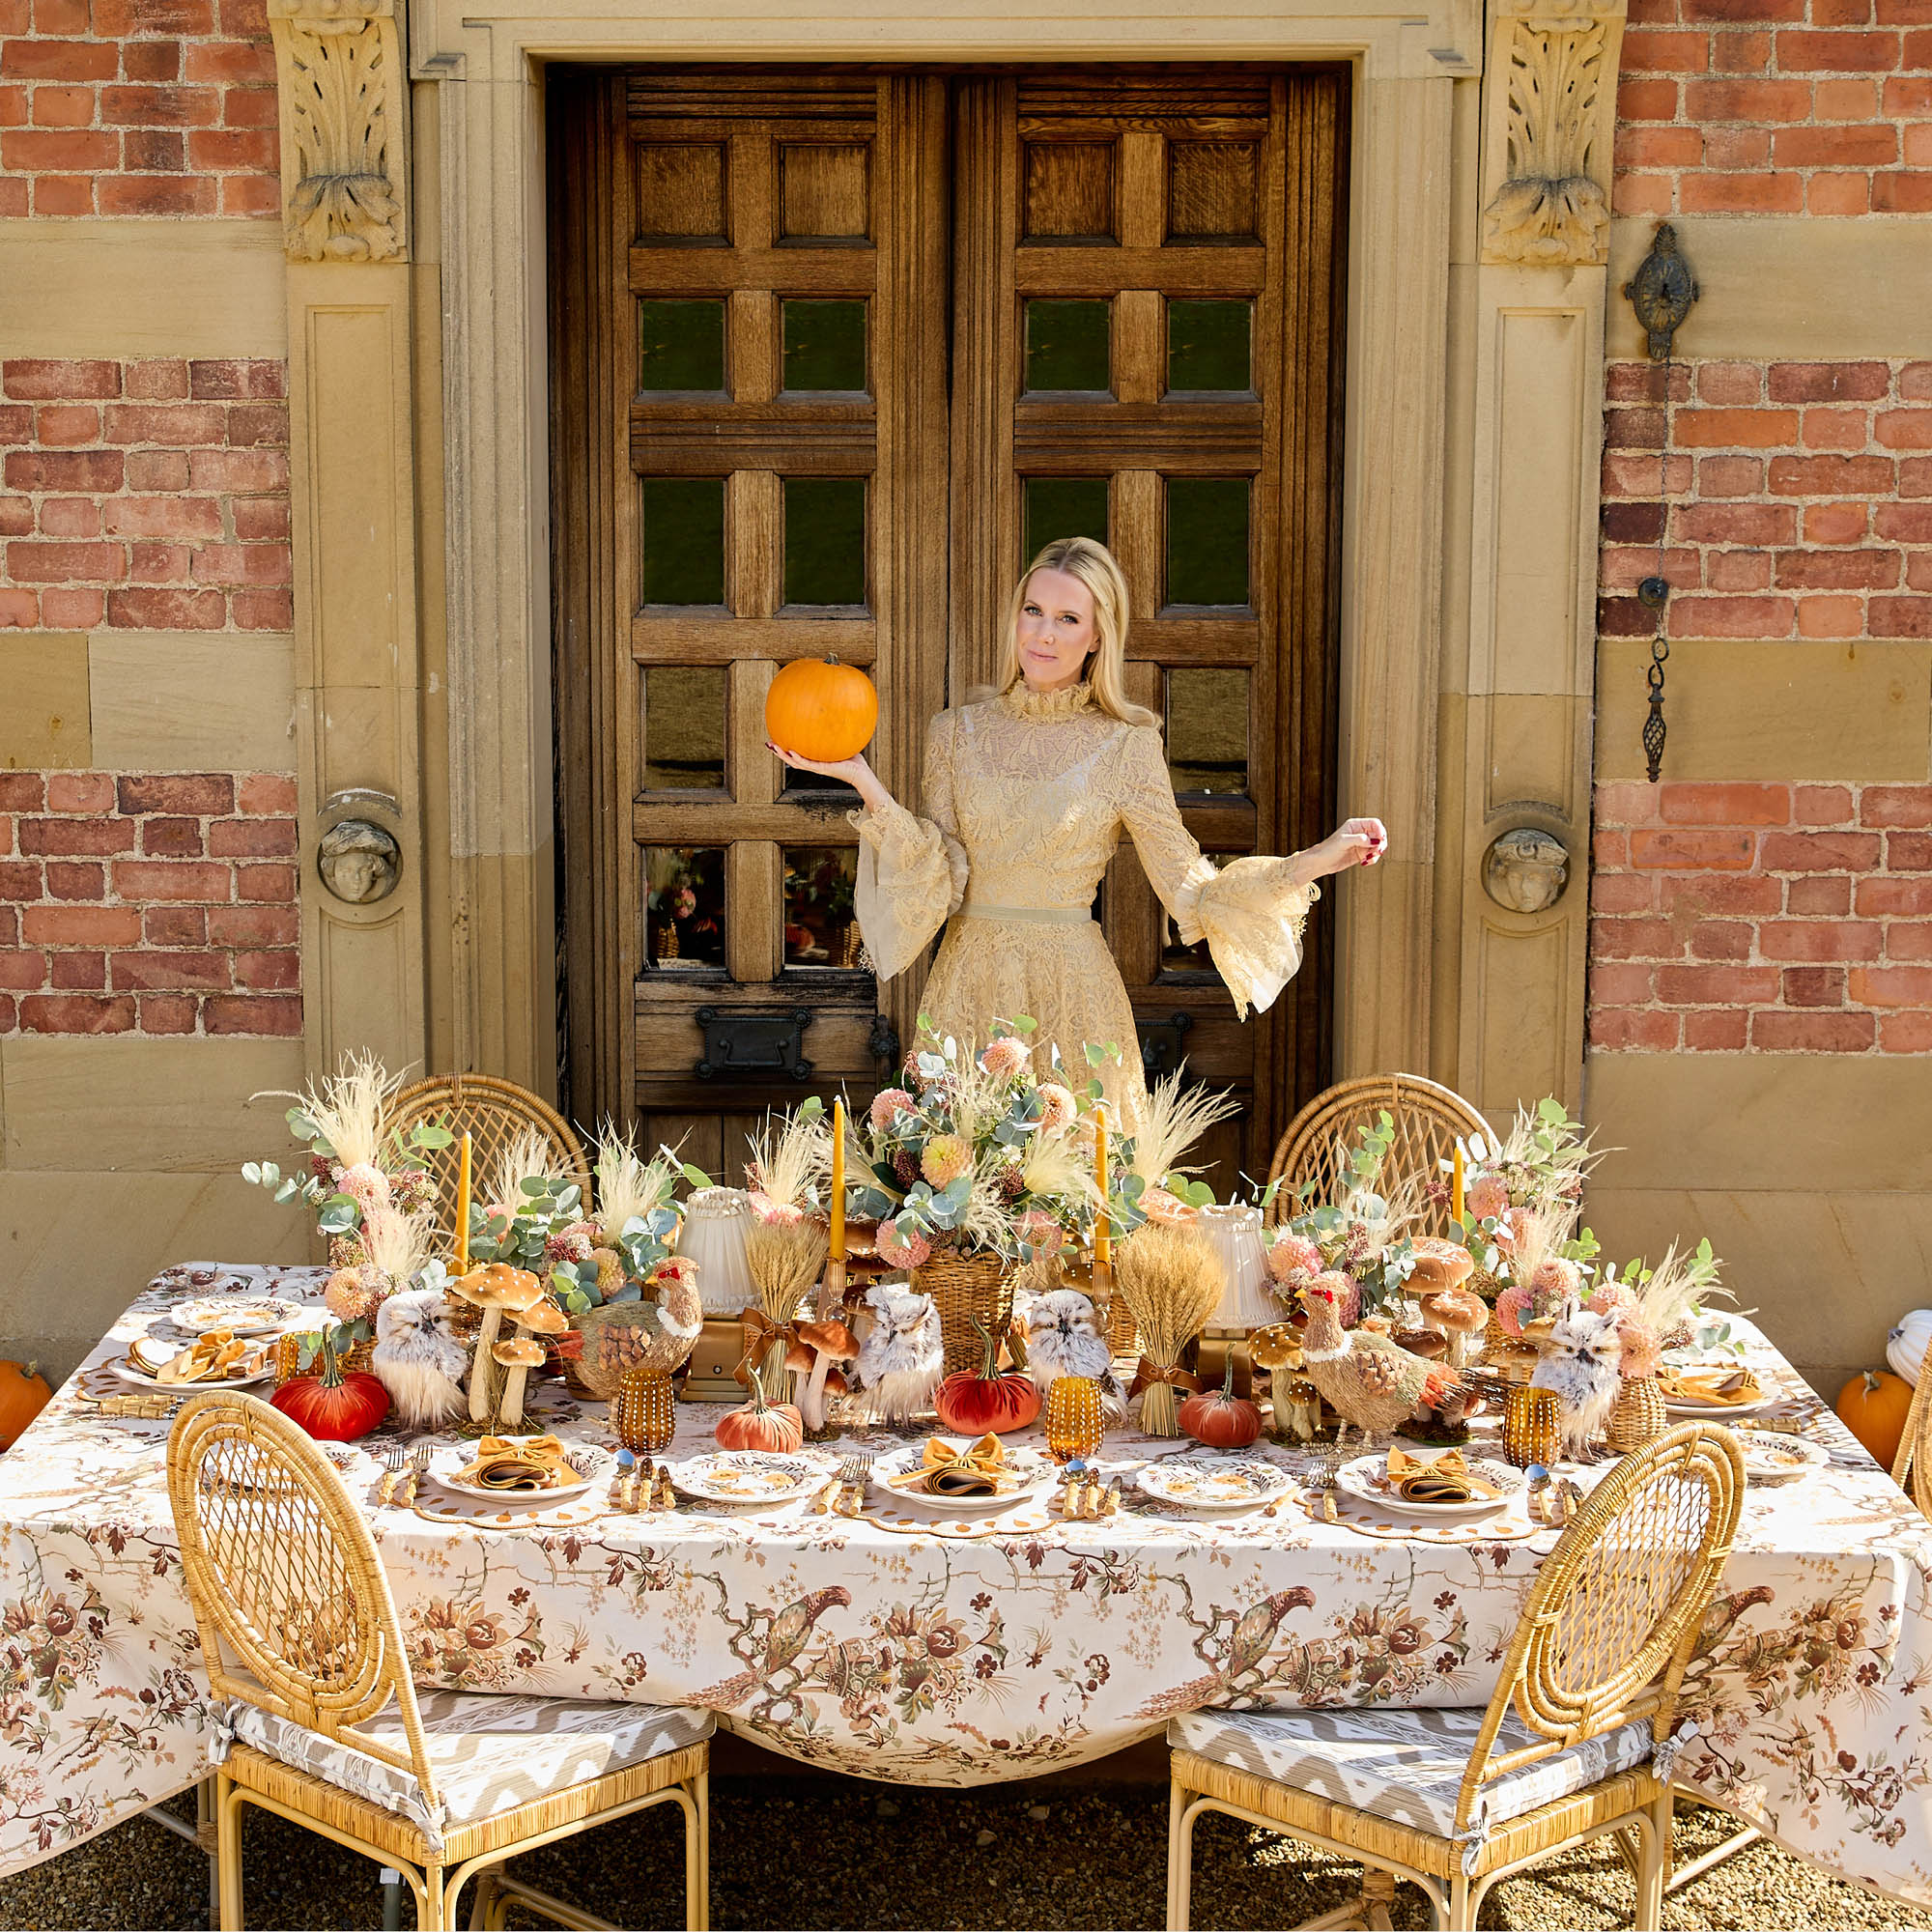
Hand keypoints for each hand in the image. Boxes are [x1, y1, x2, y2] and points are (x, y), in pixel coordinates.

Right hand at [765, 744, 889, 812]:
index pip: (797, 755)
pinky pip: (808, 764)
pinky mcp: (823, 770)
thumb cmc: (853, 760)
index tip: (776, 740)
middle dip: (778, 752)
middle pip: (791, 759)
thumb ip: (836, 732)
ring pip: (795, 763)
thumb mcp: (842, 742)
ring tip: (773, 747)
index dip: (785, 749)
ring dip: (783, 756)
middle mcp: (813, 765)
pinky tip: (791, 751)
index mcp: (815, 760)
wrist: (861, 774)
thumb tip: (835, 715)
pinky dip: (798, 759)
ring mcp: (817, 768)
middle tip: (768, 743)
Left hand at [1309, 817, 1387, 877]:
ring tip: (1369, 858)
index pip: (1374, 823)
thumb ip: (1359, 839)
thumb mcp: (1343, 842)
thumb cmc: (1328, 849)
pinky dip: (1373, 859)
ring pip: (1378, 846)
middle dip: (1380, 843)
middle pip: (1379, 835)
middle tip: (1377, 852)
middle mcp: (1360, 833)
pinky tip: (1364, 862)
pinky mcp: (1362, 854)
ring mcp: (1362, 844)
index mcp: (1355, 825)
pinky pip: (1373, 855)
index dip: (1380, 830)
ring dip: (1377, 852)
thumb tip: (1374, 840)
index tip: (1381, 839)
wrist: (1321, 862)